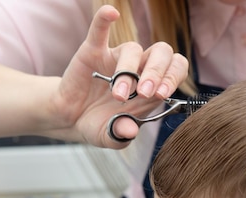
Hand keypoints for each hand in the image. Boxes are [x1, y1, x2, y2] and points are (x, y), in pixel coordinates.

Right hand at [49, 5, 188, 147]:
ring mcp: (116, 58)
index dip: (173, 78)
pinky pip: (100, 31)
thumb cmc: (99, 125)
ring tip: (118, 95)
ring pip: (133, 49)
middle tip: (145, 92)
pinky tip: (110, 13)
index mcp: (153, 88)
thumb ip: (122, 134)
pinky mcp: (93, 51)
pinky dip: (104, 20)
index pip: (175, 70)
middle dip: (157, 72)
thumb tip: (130, 129)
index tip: (162, 94)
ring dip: (128, 72)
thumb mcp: (111, 136)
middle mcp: (139, 68)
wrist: (71, 119)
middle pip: (161, 54)